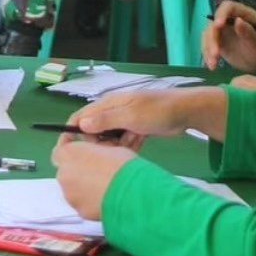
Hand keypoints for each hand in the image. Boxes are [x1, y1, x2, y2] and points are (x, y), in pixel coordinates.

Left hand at [52, 138, 136, 220]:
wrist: (131, 192)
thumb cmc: (122, 164)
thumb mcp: (109, 147)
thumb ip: (95, 151)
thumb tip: (97, 155)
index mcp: (69, 154)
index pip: (59, 151)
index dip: (69, 151)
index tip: (79, 151)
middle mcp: (64, 175)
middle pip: (66, 172)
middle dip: (77, 170)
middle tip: (95, 170)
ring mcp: (70, 195)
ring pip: (73, 189)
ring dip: (83, 187)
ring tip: (103, 186)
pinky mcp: (80, 212)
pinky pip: (82, 204)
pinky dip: (90, 202)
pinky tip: (106, 199)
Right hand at [69, 89, 196, 140]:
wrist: (185, 112)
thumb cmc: (157, 111)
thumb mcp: (130, 116)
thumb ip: (106, 120)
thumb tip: (81, 124)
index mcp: (109, 104)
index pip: (82, 117)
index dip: (73, 132)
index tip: (71, 151)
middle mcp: (113, 111)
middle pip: (95, 131)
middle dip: (102, 143)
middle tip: (114, 148)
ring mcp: (125, 120)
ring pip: (111, 140)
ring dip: (119, 146)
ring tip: (133, 142)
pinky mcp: (136, 129)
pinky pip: (125, 142)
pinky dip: (130, 146)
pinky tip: (140, 143)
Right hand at [202, 1, 255, 73]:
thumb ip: (249, 31)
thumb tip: (237, 20)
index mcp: (242, 13)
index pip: (228, 7)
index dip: (221, 14)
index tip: (218, 25)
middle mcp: (228, 19)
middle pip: (214, 23)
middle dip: (212, 38)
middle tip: (216, 54)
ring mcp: (221, 30)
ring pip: (208, 35)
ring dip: (208, 49)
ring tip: (213, 65)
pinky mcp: (216, 41)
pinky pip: (207, 46)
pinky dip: (208, 55)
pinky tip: (212, 66)